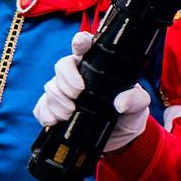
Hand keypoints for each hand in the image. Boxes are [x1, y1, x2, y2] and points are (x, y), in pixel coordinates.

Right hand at [33, 30, 150, 151]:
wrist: (118, 139)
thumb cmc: (129, 115)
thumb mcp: (140, 106)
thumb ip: (136, 100)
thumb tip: (121, 103)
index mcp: (98, 67)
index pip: (86, 47)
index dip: (80, 42)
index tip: (80, 45)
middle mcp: (78, 76)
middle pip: (62, 65)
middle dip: (66, 79)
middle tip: (78, 94)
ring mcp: (64, 92)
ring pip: (50, 86)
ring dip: (57, 100)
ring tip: (70, 113)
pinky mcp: (54, 109)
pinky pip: (41, 107)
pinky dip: (46, 114)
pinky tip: (55, 121)